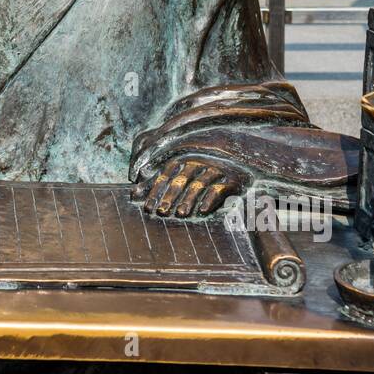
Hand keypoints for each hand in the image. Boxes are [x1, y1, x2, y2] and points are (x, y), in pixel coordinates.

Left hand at [132, 159, 247, 217]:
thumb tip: (133, 193)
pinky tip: (202, 211)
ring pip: (198, 184)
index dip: (154, 190)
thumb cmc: (201, 170)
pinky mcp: (232, 179)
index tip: (146, 207)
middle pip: (180, 180)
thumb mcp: (179, 171)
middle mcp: (198, 162)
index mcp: (183, 159)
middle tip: (160, 212)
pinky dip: (210, 199)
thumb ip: (156, 180)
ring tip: (179, 214)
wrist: (240, 159)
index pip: (165, 174)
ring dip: (188, 199)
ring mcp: (215, 169)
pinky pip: (220, 188)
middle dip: (169, 196)